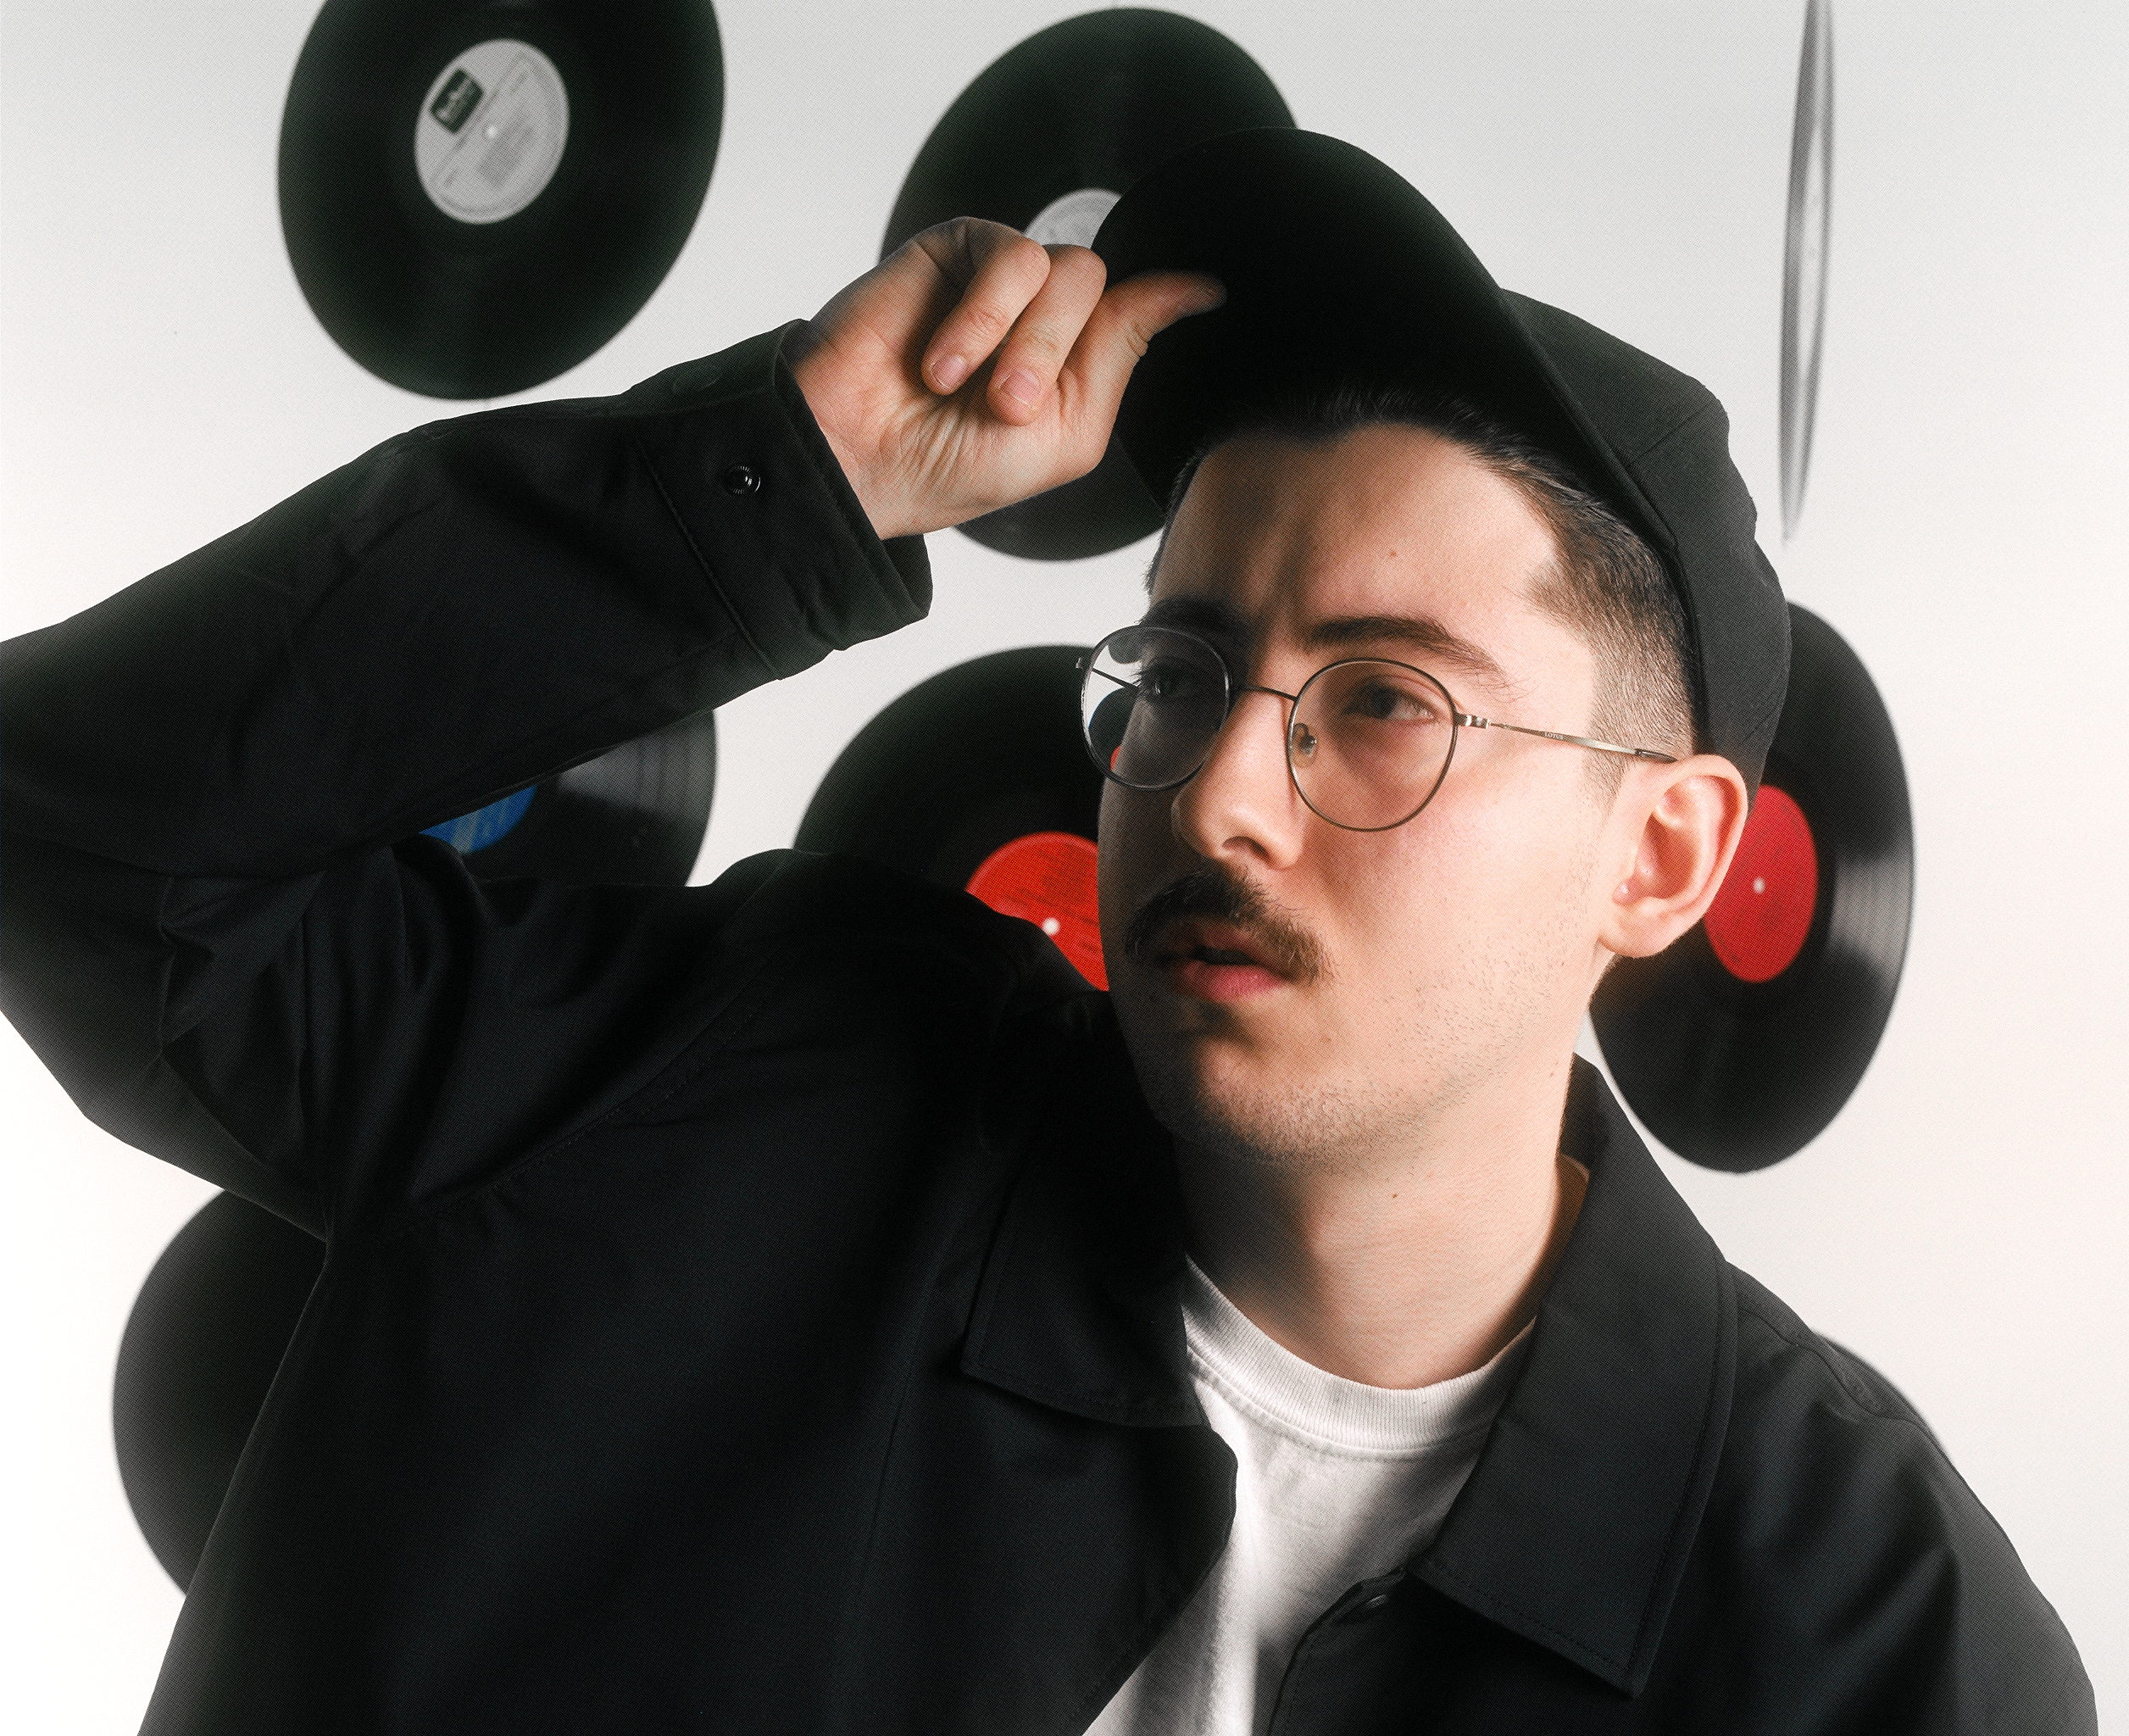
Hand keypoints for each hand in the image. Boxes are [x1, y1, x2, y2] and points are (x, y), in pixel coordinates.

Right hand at [789, 219, 1222, 540]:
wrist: (857, 457)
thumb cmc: (948, 465)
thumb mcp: (1067, 432)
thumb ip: (1123, 354)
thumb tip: (1194, 290)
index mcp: (1075, 364)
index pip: (1137, 310)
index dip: (1174, 296)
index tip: (1215, 293)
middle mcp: (1043, 316)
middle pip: (1100, 289)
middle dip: (1055, 352)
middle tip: (1006, 406)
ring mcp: (1001, 280)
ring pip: (1065, 271)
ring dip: (1021, 340)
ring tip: (965, 388)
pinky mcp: (957, 249)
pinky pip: (1011, 255)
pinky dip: (982, 315)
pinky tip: (942, 359)